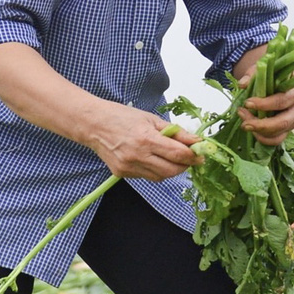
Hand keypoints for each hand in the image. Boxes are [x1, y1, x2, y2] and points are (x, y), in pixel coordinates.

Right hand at [86, 103, 201, 179]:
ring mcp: (128, 167)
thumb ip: (176, 132)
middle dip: (184, 166)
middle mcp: (137, 156)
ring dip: (171, 169)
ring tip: (171, 157)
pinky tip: (153, 159)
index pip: (177, 154)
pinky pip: (147, 177)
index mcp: (146, 139)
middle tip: (190, 159)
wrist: (93, 124)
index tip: (201, 155)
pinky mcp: (122, 174)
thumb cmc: (122, 116)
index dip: (193, 156)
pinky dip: (155, 170)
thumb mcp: (152, 119)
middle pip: (171, 171)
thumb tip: (197, 141)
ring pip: (160, 177)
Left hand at [235, 61, 293, 145]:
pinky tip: (252, 131)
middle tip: (244, 123)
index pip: (281, 101)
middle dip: (261, 125)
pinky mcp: (291, 128)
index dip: (263, 104)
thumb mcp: (271, 68)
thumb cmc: (283, 73)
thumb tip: (242, 84)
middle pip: (282, 122)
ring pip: (278, 133)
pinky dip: (264, 138)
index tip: (247, 102)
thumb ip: (255, 74)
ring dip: (259, 132)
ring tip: (244, 123)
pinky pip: (278, 138)